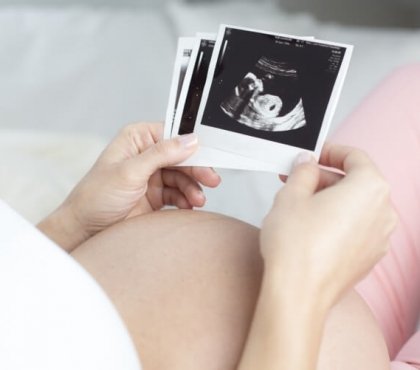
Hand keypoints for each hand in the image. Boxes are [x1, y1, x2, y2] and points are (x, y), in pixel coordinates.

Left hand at [39, 122, 220, 250]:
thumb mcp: (129, 171)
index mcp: (137, 139)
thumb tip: (190, 140)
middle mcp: (147, 155)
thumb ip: (161, 154)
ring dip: (193, 188)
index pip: (173, 135)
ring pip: (183, 177)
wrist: (85, 230)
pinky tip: (189, 206)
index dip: (192, 145)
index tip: (209, 155)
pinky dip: (186, 200)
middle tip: (212, 180)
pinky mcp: (156, 196)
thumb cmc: (96, 196)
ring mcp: (152, 176)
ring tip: (197, 200)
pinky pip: (179, 194)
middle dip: (197, 170)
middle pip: (182, 157)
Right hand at [260, 144, 397, 308]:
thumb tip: (308, 164)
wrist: (298, 292)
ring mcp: (378, 238)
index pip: (355, 156)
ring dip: (328, 199)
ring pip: (354, 206)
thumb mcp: (291, 194)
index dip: (330, 151)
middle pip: (355, 182)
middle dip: (324, 178)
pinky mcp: (368, 257)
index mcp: (370, 189)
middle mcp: (382, 213)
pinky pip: (354, 228)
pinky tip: (309, 226)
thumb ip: (303, 171)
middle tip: (297, 179)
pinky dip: (335, 220)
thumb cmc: (297, 247)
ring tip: (299, 203)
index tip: (313, 155)